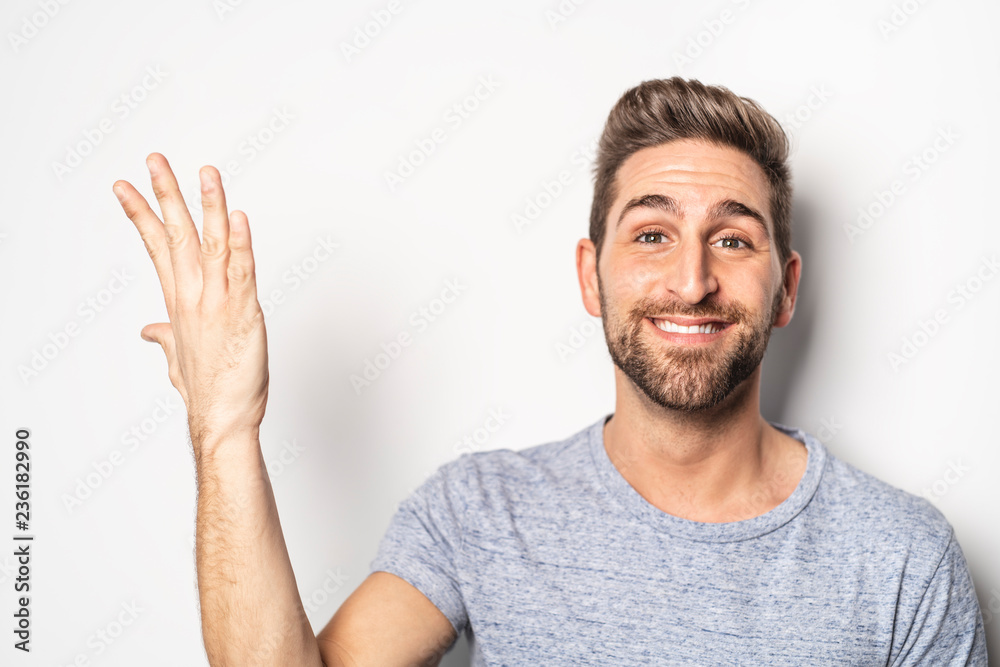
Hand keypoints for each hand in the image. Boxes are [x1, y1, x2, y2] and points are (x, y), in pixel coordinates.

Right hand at [113, 153, 268, 451]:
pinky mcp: (244, 313)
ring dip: (209, 206)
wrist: (221, 420)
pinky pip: (243, 271)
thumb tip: (150, 330)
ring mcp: (218, 303)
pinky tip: (238, 217)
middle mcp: (194, 296)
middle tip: (154, 159)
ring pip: (213, 244)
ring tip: (205, 172)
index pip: (156, 247)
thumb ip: (166, 335)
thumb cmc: (207, 389)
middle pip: (176, 235)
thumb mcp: (179, 356)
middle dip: (165, 194)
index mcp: (179, 301)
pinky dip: (242, 244)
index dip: (142, 214)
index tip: (125, 186)